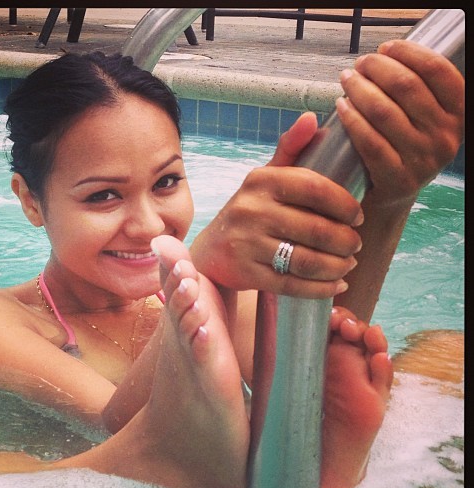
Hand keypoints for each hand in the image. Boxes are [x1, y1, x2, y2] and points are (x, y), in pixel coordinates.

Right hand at [191, 113, 363, 297]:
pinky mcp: (245, 273)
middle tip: (355, 245)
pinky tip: (336, 285)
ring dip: (337, 266)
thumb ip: (290, 150)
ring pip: (307, 260)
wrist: (211, 252)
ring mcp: (246, 243)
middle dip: (346, 241)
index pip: (315, 188)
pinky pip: (293, 284)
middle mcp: (251, 210)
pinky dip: (321, 288)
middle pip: (316, 229)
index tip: (357, 216)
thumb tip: (314, 118)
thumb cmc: (249, 212)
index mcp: (261, 181)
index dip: (344, 204)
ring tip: (348, 264)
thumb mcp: (265, 179)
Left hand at [336, 40, 463, 208]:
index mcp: (457, 115)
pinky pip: (370, 142)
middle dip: (378, 68)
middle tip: (359, 64)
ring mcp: (422, 160)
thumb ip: (415, 92)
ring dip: (360, 89)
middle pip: (407, 87)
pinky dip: (352, 119)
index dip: (409, 53)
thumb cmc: (401, 148)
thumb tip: (384, 57)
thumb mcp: (422, 119)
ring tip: (347, 80)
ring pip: (384, 112)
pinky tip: (341, 106)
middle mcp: (444, 137)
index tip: (385, 48)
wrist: (391, 196)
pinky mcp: (397, 179)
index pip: (437, 71)